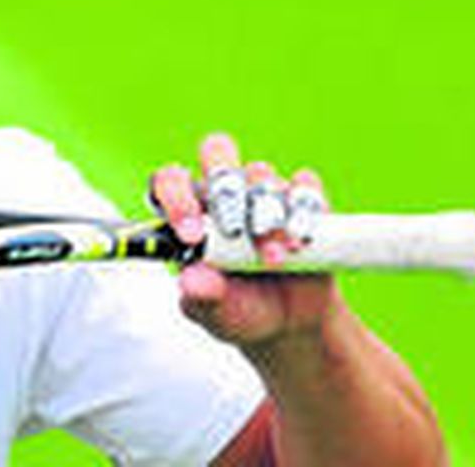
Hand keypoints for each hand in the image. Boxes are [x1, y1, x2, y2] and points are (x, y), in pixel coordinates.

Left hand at [149, 133, 341, 350]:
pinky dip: (304, 210)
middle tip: (235, 232)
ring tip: (273, 259)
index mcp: (188, 214)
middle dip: (226, 192)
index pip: (170, 180)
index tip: (192, 234)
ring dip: (267, 215)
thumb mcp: (216, 314)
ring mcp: (263, 192)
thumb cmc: (240, 311)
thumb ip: (202, 298)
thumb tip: (191, 280)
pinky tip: (300, 240)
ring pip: (260, 174)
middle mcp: (222, 194)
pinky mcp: (301, 200)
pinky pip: (304, 185)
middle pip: (216, 152)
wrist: (291, 323)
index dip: (175, 197)